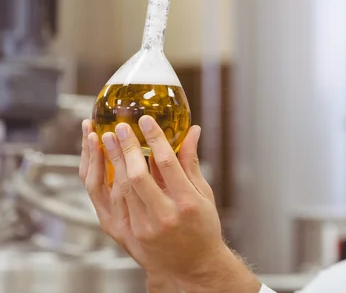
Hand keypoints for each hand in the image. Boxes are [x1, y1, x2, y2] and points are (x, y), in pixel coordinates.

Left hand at [79, 116, 260, 292]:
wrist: (191, 267)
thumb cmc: (202, 228)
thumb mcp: (203, 194)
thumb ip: (191, 161)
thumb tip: (193, 131)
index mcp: (186, 203)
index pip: (166, 163)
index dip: (154, 138)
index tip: (145, 120)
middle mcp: (163, 216)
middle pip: (137, 176)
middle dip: (126, 147)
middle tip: (118, 127)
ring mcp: (142, 228)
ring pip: (119, 188)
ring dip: (109, 160)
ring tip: (103, 138)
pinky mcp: (126, 235)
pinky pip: (109, 203)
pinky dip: (103, 180)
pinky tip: (100, 163)